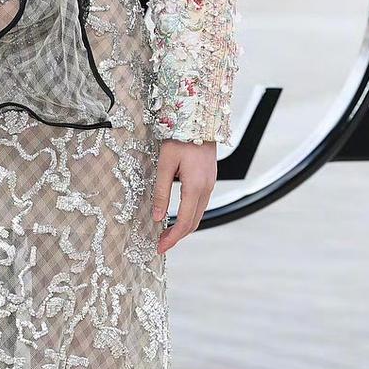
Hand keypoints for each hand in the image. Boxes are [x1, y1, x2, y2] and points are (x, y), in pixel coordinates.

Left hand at [152, 137, 216, 254]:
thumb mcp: (165, 164)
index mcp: (195, 187)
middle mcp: (206, 189)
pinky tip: (178, 217)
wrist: (199, 120)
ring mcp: (210, 184)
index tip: (160, 248)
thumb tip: (158, 217)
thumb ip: (161, 192)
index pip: (185, 222)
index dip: (172, 238)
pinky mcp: (209, 180)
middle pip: (194, 222)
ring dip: (184, 227)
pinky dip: (190, 216)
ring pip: (199, 214)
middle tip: (161, 244)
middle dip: (177, 236)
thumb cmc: (180, 138)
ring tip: (167, 233)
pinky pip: (201, 205)